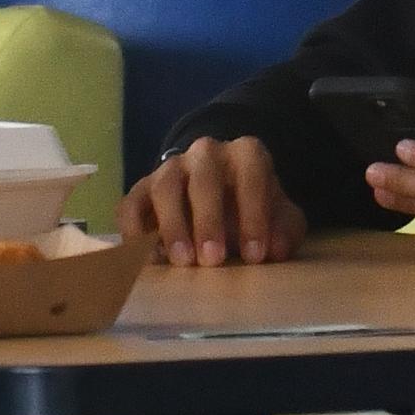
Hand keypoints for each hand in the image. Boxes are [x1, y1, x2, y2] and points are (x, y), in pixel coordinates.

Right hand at [120, 136, 306, 265]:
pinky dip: (134, 231)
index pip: (251, 173)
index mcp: (245, 155)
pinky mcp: (141, 189)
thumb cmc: (252, 211)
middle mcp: (206, 153)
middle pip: (204, 178)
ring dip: (173, 224)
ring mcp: (170, 168)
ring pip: (165, 186)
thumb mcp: (279, 218)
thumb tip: (277, 249)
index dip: (253, 214)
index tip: (255, 256)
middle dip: (208, 220)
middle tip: (212, 260)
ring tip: (182, 261)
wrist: (219, 199)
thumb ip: (285, 229)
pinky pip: (130, 204)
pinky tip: (146, 257)